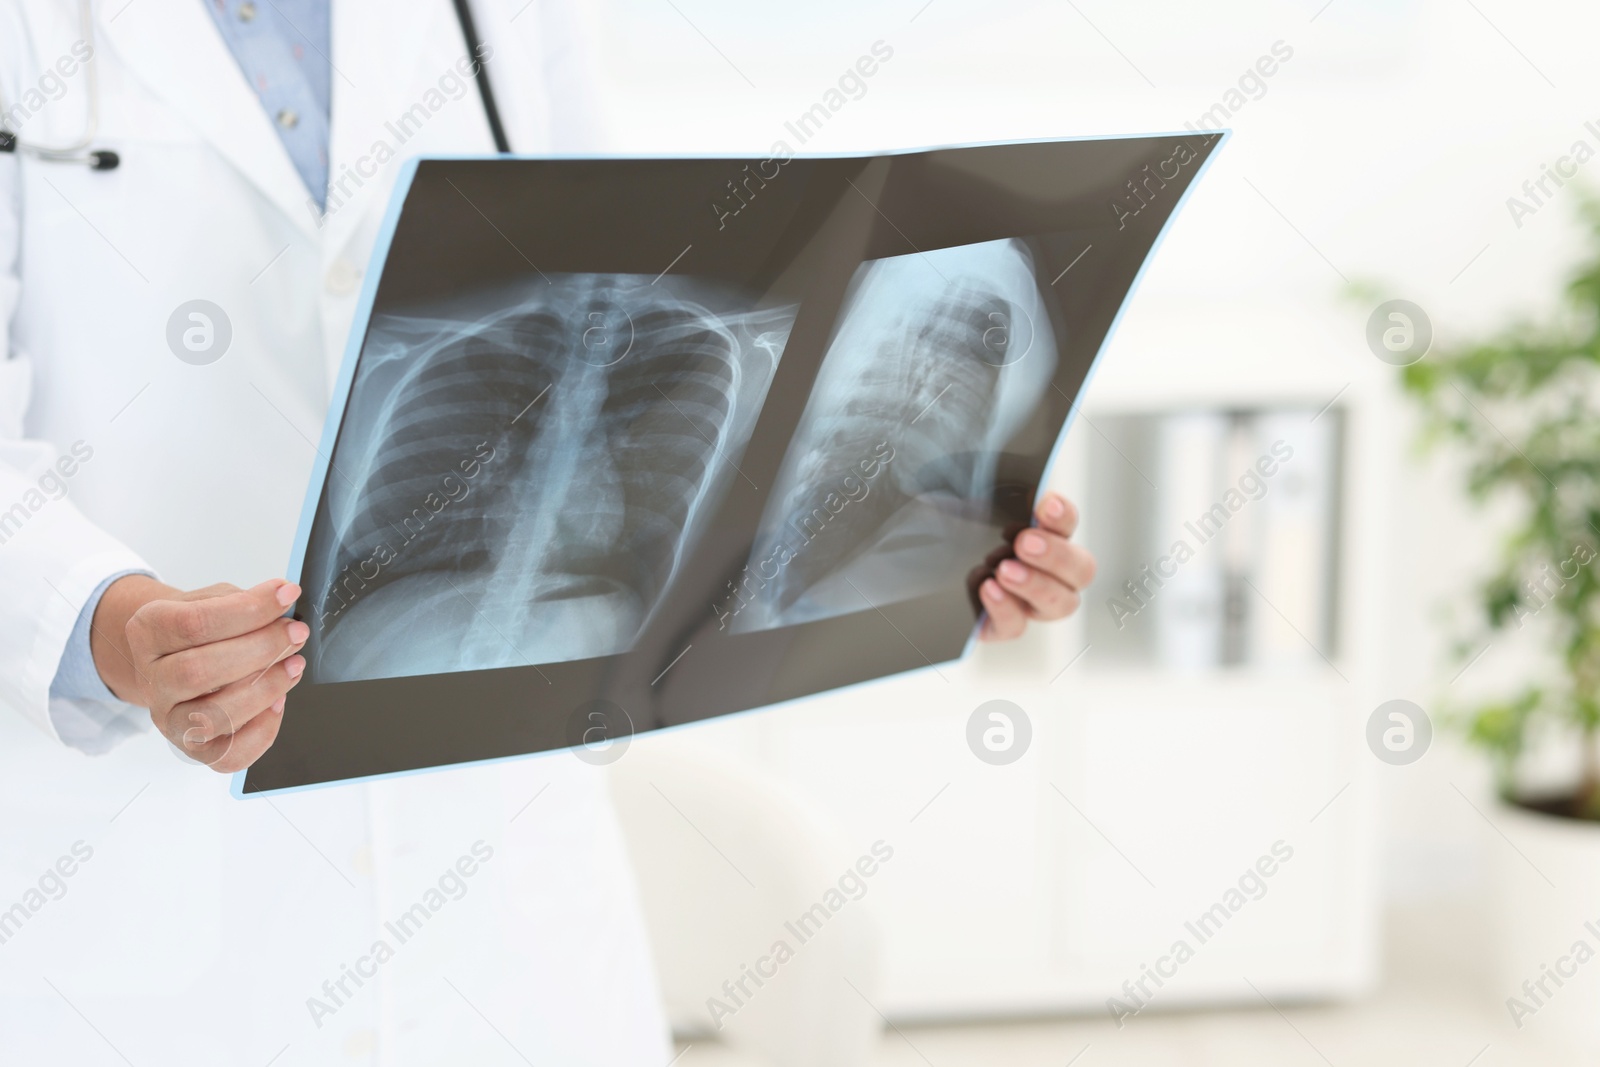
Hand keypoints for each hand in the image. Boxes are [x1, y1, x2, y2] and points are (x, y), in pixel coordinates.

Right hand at [91, 576, 307, 771]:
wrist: (176, 659)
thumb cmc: (200, 630)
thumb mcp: (211, 600)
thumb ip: (242, 601)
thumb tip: (283, 600)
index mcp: (148, 632)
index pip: (194, 623)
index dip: (247, 610)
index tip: (285, 595)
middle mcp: (152, 680)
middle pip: (199, 671)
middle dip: (259, 650)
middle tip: (295, 634)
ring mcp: (169, 719)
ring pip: (211, 716)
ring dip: (265, 689)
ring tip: (294, 665)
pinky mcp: (193, 750)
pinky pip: (228, 755)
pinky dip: (262, 730)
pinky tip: (278, 702)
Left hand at [973, 492, 1095, 641]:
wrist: (930, 583)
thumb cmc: (963, 540)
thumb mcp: (969, 514)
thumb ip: (986, 502)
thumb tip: (983, 481)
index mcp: (1048, 538)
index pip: (1068, 524)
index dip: (1063, 515)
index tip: (1047, 505)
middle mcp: (1053, 574)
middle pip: (1081, 569)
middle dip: (1056, 554)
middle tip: (1025, 542)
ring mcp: (1034, 604)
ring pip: (1061, 604)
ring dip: (1036, 584)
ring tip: (1005, 571)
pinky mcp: (1008, 626)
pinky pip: (1016, 625)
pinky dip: (1005, 608)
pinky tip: (989, 590)